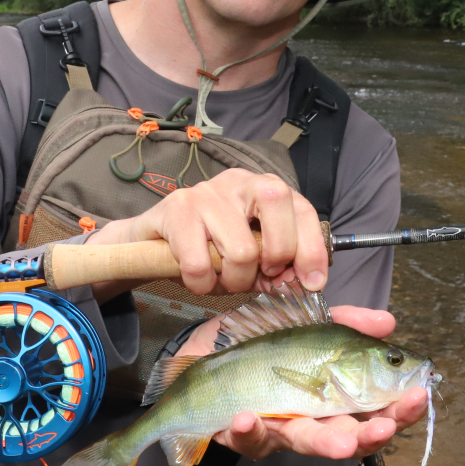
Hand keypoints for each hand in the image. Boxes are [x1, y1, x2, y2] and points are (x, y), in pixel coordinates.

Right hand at [84, 169, 328, 297]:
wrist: (152, 241)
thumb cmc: (209, 247)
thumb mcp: (251, 254)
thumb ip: (279, 265)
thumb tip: (304, 282)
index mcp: (264, 188)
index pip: (302, 209)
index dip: (312, 248)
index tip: (312, 282)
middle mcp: (239, 181)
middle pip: (277, 208)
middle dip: (274, 258)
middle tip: (256, 276)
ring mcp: (207, 192)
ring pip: (241, 251)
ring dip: (233, 281)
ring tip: (221, 279)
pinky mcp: (177, 209)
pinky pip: (200, 264)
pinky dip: (201, 284)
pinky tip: (197, 279)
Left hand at [186, 304, 428, 460]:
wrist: (202, 353)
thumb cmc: (258, 341)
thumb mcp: (305, 321)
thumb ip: (346, 321)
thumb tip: (389, 321)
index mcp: (331, 396)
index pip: (375, 409)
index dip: (400, 407)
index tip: (420, 394)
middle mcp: (309, 418)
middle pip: (348, 436)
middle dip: (370, 434)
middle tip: (386, 427)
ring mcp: (276, 429)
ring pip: (303, 443)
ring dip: (324, 444)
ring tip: (342, 443)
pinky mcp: (239, 434)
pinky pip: (246, 438)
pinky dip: (248, 430)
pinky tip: (247, 417)